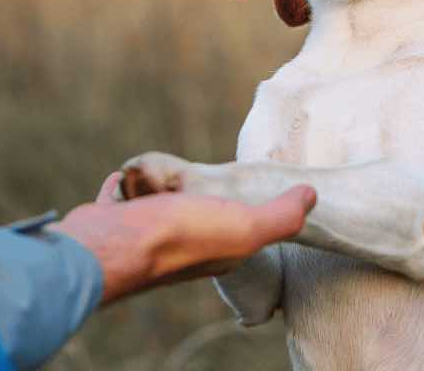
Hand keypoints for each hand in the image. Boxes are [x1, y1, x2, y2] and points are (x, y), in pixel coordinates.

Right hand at [51, 172, 314, 303]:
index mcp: (217, 249)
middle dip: (199, 199)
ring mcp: (143, 232)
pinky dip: (121, 188)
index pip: (238, 230)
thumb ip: (281, 217)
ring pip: (155, 206)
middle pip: (193, 216)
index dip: (247, 212)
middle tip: (205, 177)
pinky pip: (118, 200)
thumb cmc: (180, 236)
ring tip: (164, 175)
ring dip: (158, 190)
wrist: (111, 246)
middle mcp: (180, 245)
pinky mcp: (111, 220)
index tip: (252, 190)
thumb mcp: (245, 227)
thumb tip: (312, 196)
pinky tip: (122, 177)